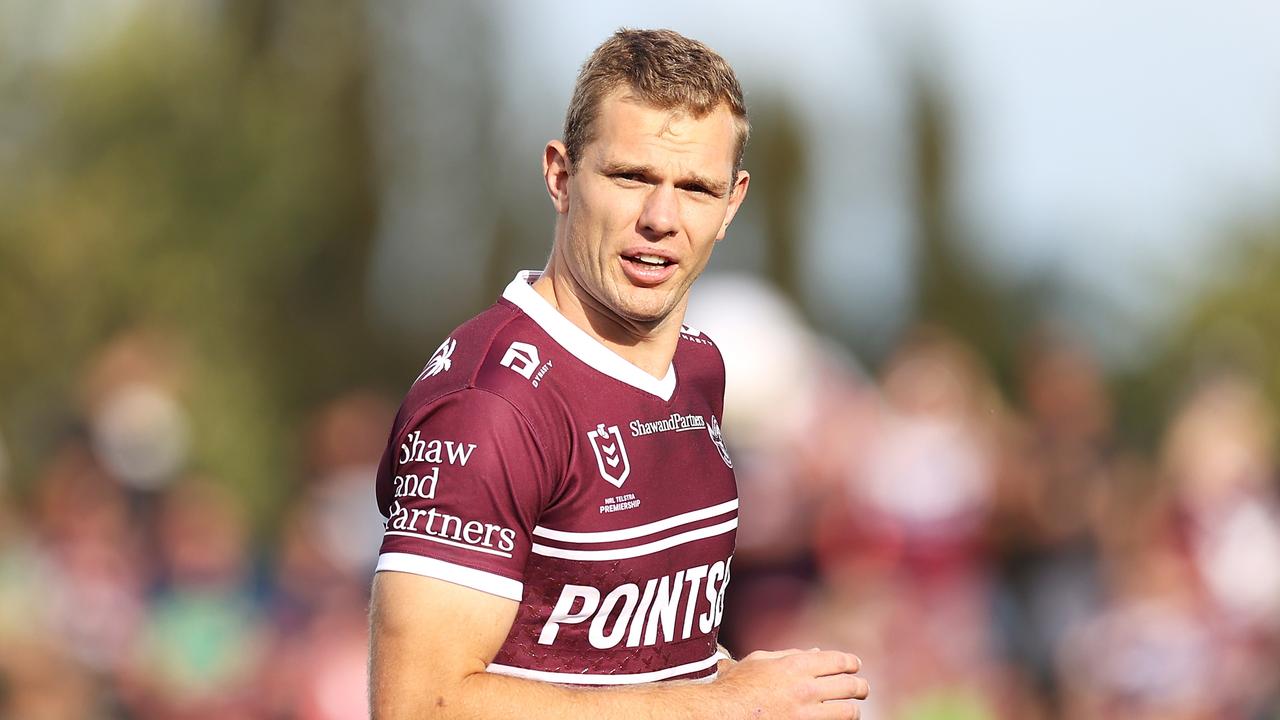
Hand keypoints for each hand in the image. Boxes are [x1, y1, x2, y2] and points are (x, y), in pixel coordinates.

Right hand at [714, 648, 867, 719]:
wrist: (722, 713)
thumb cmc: (736, 686)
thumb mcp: (759, 661)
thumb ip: (789, 654)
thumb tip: (817, 653)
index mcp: (796, 666)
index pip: (839, 661)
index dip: (851, 663)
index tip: (854, 666)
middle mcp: (805, 689)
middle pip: (851, 686)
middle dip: (860, 687)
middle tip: (861, 689)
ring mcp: (805, 714)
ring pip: (848, 712)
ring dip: (853, 710)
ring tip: (852, 709)